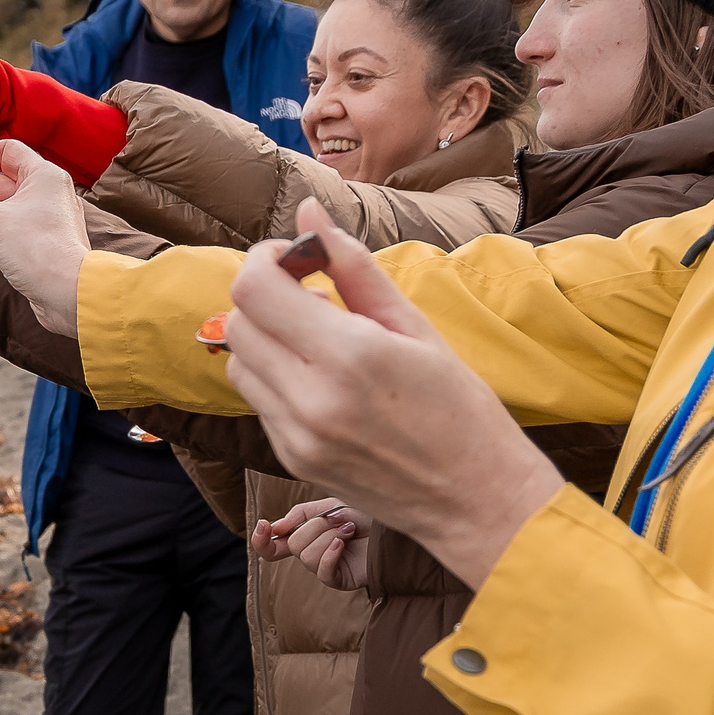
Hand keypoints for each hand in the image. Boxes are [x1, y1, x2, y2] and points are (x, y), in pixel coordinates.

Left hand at [220, 199, 563, 589]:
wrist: (476, 502)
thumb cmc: (460, 408)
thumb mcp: (416, 327)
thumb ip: (354, 267)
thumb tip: (308, 212)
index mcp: (349, 356)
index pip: (255, 289)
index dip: (266, 260)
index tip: (297, 259)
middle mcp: (310, 399)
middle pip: (237, 322)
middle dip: (265, 297)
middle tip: (313, 297)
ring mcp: (295, 436)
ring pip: (238, 362)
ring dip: (265, 339)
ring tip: (319, 342)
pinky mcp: (290, 459)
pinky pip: (258, 400)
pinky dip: (276, 377)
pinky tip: (323, 381)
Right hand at [253, 497, 372, 590]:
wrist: (392, 526)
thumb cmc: (364, 515)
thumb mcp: (329, 506)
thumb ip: (301, 515)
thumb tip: (276, 528)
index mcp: (305, 536)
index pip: (273, 546)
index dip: (262, 540)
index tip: (263, 525)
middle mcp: (311, 553)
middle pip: (293, 544)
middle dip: (316, 527)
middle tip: (338, 520)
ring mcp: (324, 567)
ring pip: (306, 556)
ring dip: (330, 537)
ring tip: (349, 530)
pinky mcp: (339, 579)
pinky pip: (322, 571)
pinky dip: (331, 553)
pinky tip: (344, 543)